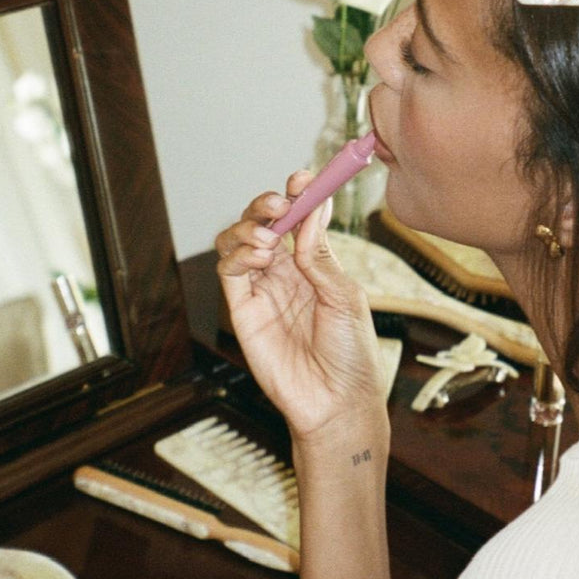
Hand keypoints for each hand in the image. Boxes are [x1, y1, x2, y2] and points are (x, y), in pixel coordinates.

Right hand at [215, 174, 388, 459]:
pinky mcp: (242, 311)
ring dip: (247, 227)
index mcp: (314, 265)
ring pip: (237, 241)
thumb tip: (313, 208)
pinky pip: (228, 271)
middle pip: (262, 223)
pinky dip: (238, 255)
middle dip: (266, 204)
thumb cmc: (351, 353)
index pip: (298, 219)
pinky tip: (259, 258)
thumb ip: (319, 254)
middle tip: (279, 201)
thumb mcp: (343, 295)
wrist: (336, 402)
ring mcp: (262, 290)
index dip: (297, 195)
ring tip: (267, 236)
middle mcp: (285, 273)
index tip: (302, 177)